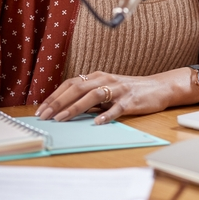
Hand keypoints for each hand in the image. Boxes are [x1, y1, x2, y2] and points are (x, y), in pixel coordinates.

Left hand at [35, 70, 179, 123]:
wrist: (158, 88)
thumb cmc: (129, 91)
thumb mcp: (106, 91)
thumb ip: (88, 98)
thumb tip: (64, 111)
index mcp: (97, 77)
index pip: (70, 84)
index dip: (54, 96)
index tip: (40, 110)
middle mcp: (105, 80)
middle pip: (77, 88)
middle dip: (58, 103)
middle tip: (44, 116)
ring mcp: (118, 90)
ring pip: (93, 96)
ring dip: (75, 108)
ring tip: (62, 119)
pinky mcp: (131, 101)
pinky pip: (116, 108)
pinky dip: (106, 115)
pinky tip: (97, 122)